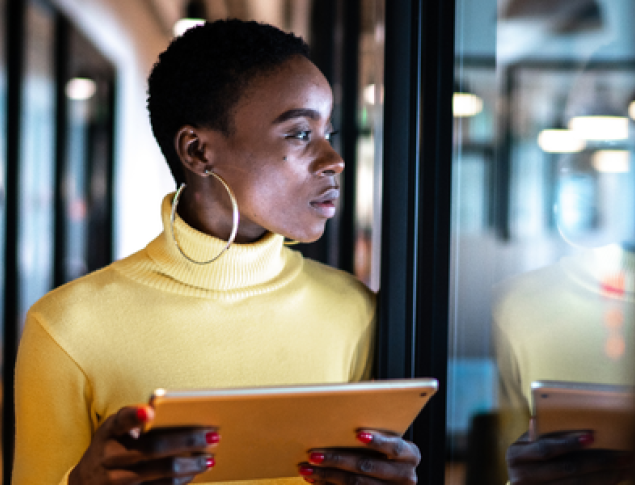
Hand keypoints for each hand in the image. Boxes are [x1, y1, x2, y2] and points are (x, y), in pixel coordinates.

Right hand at [69, 405, 218, 484]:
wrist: (87, 481)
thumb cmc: (111, 445)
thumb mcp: (114, 428)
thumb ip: (136, 419)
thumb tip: (179, 413)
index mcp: (109, 432)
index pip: (121, 421)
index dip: (134, 416)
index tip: (150, 410)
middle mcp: (110, 457)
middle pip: (154, 449)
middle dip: (187, 442)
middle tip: (214, 435)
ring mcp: (118, 481)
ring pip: (161, 474)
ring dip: (190, 466)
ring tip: (211, 458)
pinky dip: (181, 481)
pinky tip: (196, 472)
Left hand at [297, 430, 419, 484]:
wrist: (390, 480)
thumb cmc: (385, 451)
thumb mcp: (387, 438)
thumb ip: (375, 425)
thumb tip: (357, 395)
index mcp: (410, 455)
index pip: (396, 446)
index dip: (378, 440)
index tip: (358, 434)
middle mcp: (405, 476)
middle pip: (367, 466)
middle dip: (338, 459)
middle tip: (314, 453)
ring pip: (355, 484)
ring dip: (327, 474)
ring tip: (307, 466)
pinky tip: (314, 477)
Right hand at [506, 422, 630, 483]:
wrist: (524, 483)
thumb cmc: (528, 458)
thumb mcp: (527, 444)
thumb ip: (537, 434)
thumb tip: (542, 419)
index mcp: (516, 455)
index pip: (545, 448)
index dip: (568, 443)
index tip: (592, 437)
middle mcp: (521, 476)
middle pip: (566, 468)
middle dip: (597, 461)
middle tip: (622, 455)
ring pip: (576, 484)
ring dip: (604, 476)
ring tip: (623, 467)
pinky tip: (612, 478)